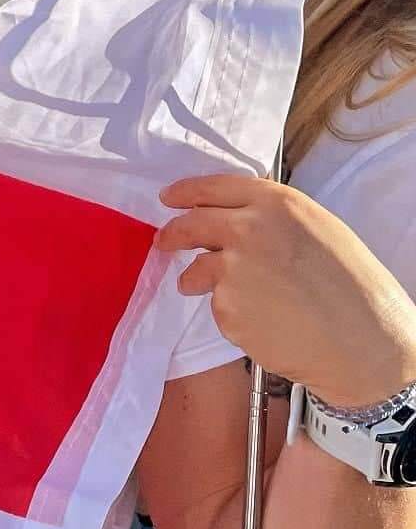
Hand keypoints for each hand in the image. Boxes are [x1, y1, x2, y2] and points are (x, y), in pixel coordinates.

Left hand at [158, 174, 415, 406]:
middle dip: (173, 233)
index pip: (214, 187)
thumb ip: (271, 218)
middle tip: (165, 241)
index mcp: (275, 204)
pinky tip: (263, 321)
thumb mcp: (317, 229)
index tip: (169, 197)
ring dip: (196, 279)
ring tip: (224, 294)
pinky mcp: (226, 307)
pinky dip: (233, 313)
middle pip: (191, 224)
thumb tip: (232, 219)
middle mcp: (247, 230)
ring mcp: (232, 269)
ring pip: (199, 269)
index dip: (187, 192)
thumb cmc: (351, 287)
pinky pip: (219, 305)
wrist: (362, 340)